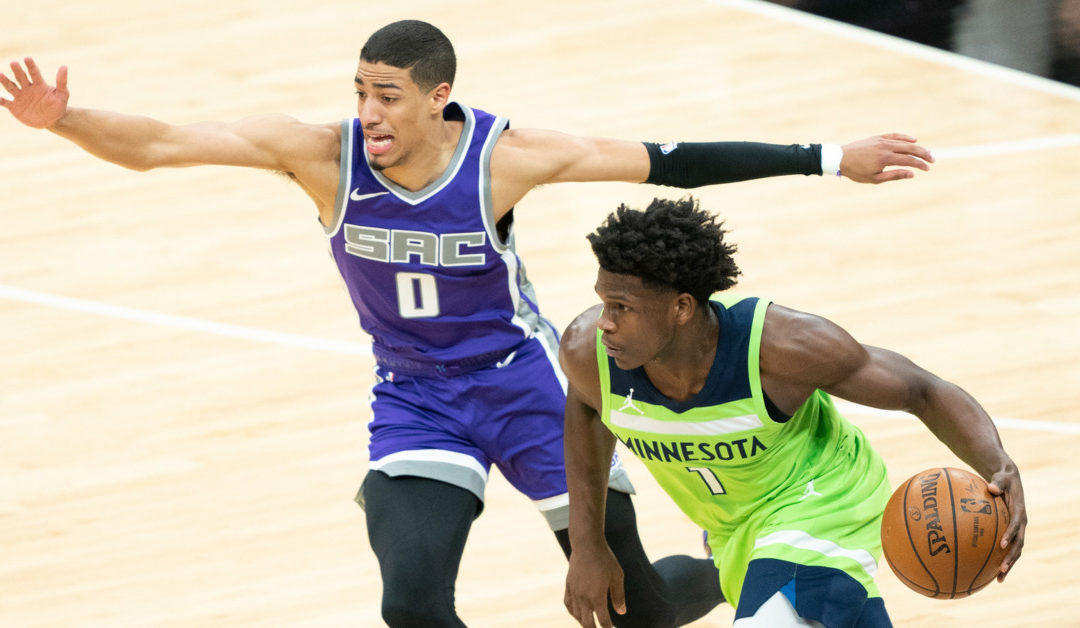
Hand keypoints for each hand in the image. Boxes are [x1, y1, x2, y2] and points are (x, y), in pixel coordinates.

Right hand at [1, 57, 69, 128]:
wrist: (51, 121)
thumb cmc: (58, 106)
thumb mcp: (62, 95)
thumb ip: (62, 82)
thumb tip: (64, 66)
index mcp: (39, 84)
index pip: (34, 73)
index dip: (31, 66)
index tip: (27, 58)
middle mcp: (27, 88)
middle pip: (21, 77)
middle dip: (17, 70)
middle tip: (14, 63)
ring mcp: (20, 97)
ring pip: (10, 87)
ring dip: (5, 81)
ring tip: (0, 74)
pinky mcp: (14, 106)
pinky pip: (5, 102)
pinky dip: (0, 100)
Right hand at [564, 542, 625, 627]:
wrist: (587, 544)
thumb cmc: (605, 559)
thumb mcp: (617, 576)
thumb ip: (619, 596)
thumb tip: (621, 612)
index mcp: (597, 596)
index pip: (603, 620)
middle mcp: (583, 597)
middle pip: (587, 623)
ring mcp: (574, 592)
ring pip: (576, 615)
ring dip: (584, 622)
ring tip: (590, 624)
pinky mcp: (568, 585)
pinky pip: (568, 604)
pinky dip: (573, 612)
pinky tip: (578, 613)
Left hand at [839, 133, 932, 183]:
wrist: (840, 158)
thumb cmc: (856, 172)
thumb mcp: (875, 178)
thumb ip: (894, 175)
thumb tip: (912, 174)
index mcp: (885, 158)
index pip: (909, 160)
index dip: (920, 164)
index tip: (927, 169)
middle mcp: (886, 147)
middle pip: (910, 149)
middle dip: (923, 154)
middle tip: (933, 159)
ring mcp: (882, 140)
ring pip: (904, 142)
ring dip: (917, 147)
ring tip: (926, 152)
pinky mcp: (878, 137)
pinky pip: (894, 135)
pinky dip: (905, 137)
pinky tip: (913, 140)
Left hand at [987, 467, 1026, 581]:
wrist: (1009, 481)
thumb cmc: (1003, 479)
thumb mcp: (1001, 478)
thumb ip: (997, 483)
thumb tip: (991, 488)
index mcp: (1019, 512)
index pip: (1016, 526)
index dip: (1010, 535)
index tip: (1002, 545)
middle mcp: (1021, 524)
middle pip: (1019, 545)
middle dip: (1011, 558)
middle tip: (1001, 569)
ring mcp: (1017, 530)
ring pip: (1015, 551)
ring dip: (1009, 565)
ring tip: (999, 579)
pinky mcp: (1011, 533)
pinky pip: (1007, 548)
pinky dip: (1001, 559)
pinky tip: (990, 571)